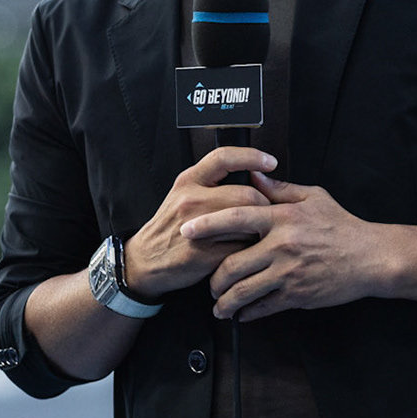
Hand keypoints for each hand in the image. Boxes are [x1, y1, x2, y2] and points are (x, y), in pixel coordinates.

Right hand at [123, 147, 275, 297]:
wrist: (146, 260)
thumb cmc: (172, 226)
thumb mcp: (184, 194)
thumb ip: (214, 181)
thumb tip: (257, 175)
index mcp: (188, 181)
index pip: (224, 157)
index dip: (252, 157)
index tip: (270, 162)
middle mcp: (191, 200)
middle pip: (247, 195)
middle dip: (266, 205)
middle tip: (268, 212)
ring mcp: (197, 228)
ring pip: (247, 223)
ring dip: (259, 229)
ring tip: (256, 232)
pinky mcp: (203, 254)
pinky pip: (241, 248)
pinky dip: (248, 249)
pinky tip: (244, 249)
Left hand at [187, 173, 416, 319]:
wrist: (371, 258)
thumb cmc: (343, 226)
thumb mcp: (314, 198)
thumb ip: (280, 189)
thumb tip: (253, 176)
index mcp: (283, 219)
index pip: (237, 218)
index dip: (208, 224)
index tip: (187, 230)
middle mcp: (282, 246)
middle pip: (232, 264)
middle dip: (213, 279)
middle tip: (208, 283)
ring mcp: (288, 273)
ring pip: (243, 292)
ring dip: (225, 302)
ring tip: (219, 306)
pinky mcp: (296, 295)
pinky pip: (262, 307)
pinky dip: (247, 313)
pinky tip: (242, 314)